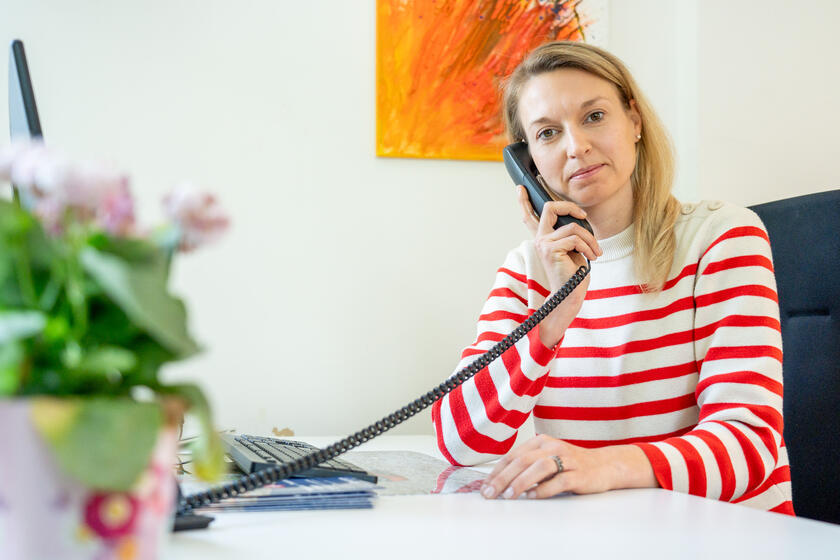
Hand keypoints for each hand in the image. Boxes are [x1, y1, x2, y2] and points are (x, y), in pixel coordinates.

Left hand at [480, 434, 657, 499]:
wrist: (605, 465)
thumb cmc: (571, 464)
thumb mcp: (547, 458)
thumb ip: (527, 465)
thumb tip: (499, 480)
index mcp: (541, 441)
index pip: (513, 456)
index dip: (497, 471)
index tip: (485, 486)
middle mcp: (552, 447)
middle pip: (522, 461)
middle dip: (503, 478)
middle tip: (490, 493)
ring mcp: (566, 459)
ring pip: (539, 467)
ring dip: (521, 482)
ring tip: (508, 495)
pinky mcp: (578, 473)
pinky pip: (558, 481)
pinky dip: (543, 489)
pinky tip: (532, 496)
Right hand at [517, 186, 600, 345]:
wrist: (570, 294)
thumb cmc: (573, 274)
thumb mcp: (573, 248)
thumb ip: (570, 233)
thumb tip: (578, 218)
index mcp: (543, 238)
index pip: (530, 216)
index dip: (524, 201)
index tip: (520, 187)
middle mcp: (540, 239)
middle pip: (550, 208)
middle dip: (570, 207)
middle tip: (583, 216)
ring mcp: (543, 243)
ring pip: (573, 226)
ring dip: (590, 239)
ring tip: (595, 252)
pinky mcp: (551, 249)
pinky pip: (576, 238)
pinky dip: (589, 247)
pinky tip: (592, 257)